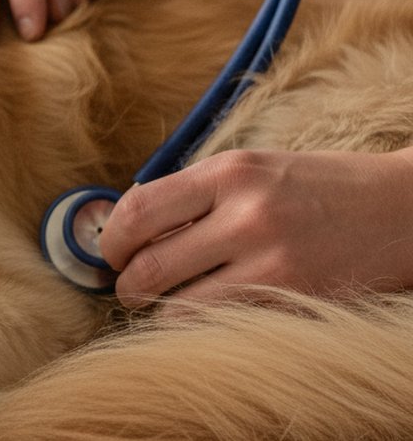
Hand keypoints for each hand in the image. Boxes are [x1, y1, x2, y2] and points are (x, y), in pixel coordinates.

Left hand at [99, 149, 412, 307]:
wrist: (403, 210)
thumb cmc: (316, 189)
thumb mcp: (252, 169)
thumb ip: (193, 193)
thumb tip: (127, 226)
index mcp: (231, 171)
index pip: (138, 209)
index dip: (112, 240)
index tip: (113, 252)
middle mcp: (247, 214)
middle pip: (148, 266)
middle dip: (126, 284)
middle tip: (131, 286)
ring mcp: (272, 262)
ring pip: (176, 309)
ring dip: (160, 312)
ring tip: (167, 302)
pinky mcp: (293, 301)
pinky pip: (218, 326)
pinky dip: (199, 325)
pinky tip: (206, 310)